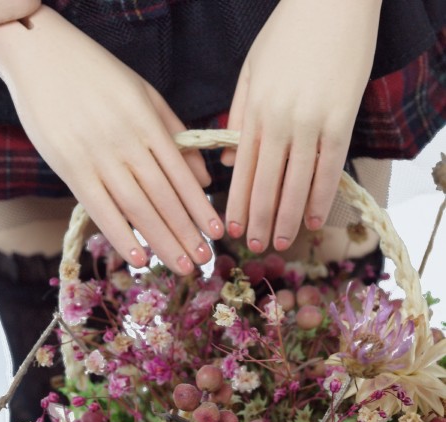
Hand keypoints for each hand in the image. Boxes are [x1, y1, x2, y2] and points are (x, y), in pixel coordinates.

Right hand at [0, 6, 223, 273]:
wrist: (41, 56)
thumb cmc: (99, 76)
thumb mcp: (146, 95)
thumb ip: (176, 135)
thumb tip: (203, 177)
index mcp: (148, 124)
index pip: (181, 175)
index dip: (200, 207)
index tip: (216, 233)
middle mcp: (127, 143)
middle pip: (163, 197)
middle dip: (186, 232)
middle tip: (204, 261)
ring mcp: (98, 157)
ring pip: (137, 207)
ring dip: (162, 240)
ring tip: (182, 266)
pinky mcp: (70, 168)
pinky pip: (99, 207)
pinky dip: (120, 234)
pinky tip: (138, 257)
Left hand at [222, 0, 381, 252]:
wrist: (332, 1)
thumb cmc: (286, 35)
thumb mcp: (250, 71)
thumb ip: (237, 116)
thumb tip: (229, 160)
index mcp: (254, 111)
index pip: (242, 170)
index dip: (237, 204)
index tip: (232, 230)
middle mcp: (279, 122)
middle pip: (266, 183)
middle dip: (259, 219)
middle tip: (254, 247)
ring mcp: (311, 122)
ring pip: (296, 182)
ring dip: (288, 217)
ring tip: (282, 242)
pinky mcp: (342, 119)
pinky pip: (329, 167)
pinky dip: (321, 196)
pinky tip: (315, 220)